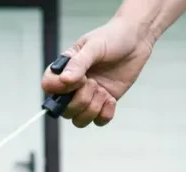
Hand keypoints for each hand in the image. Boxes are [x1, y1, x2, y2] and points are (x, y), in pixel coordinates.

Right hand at [41, 17, 155, 127]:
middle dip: (81, 100)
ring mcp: (89, 96)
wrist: (136, 39)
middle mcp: (73, 86)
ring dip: (92, 109)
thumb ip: (78, 63)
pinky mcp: (104, 102)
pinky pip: (98, 121)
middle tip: (93, 83)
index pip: (48, 86)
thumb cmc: (112, 37)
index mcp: (65, 69)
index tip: (79, 79)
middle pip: (64, 110)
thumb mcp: (94, 46)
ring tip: (103, 91)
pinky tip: (111, 98)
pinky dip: (105, 113)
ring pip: (79, 120)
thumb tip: (64, 80)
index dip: (59, 89)